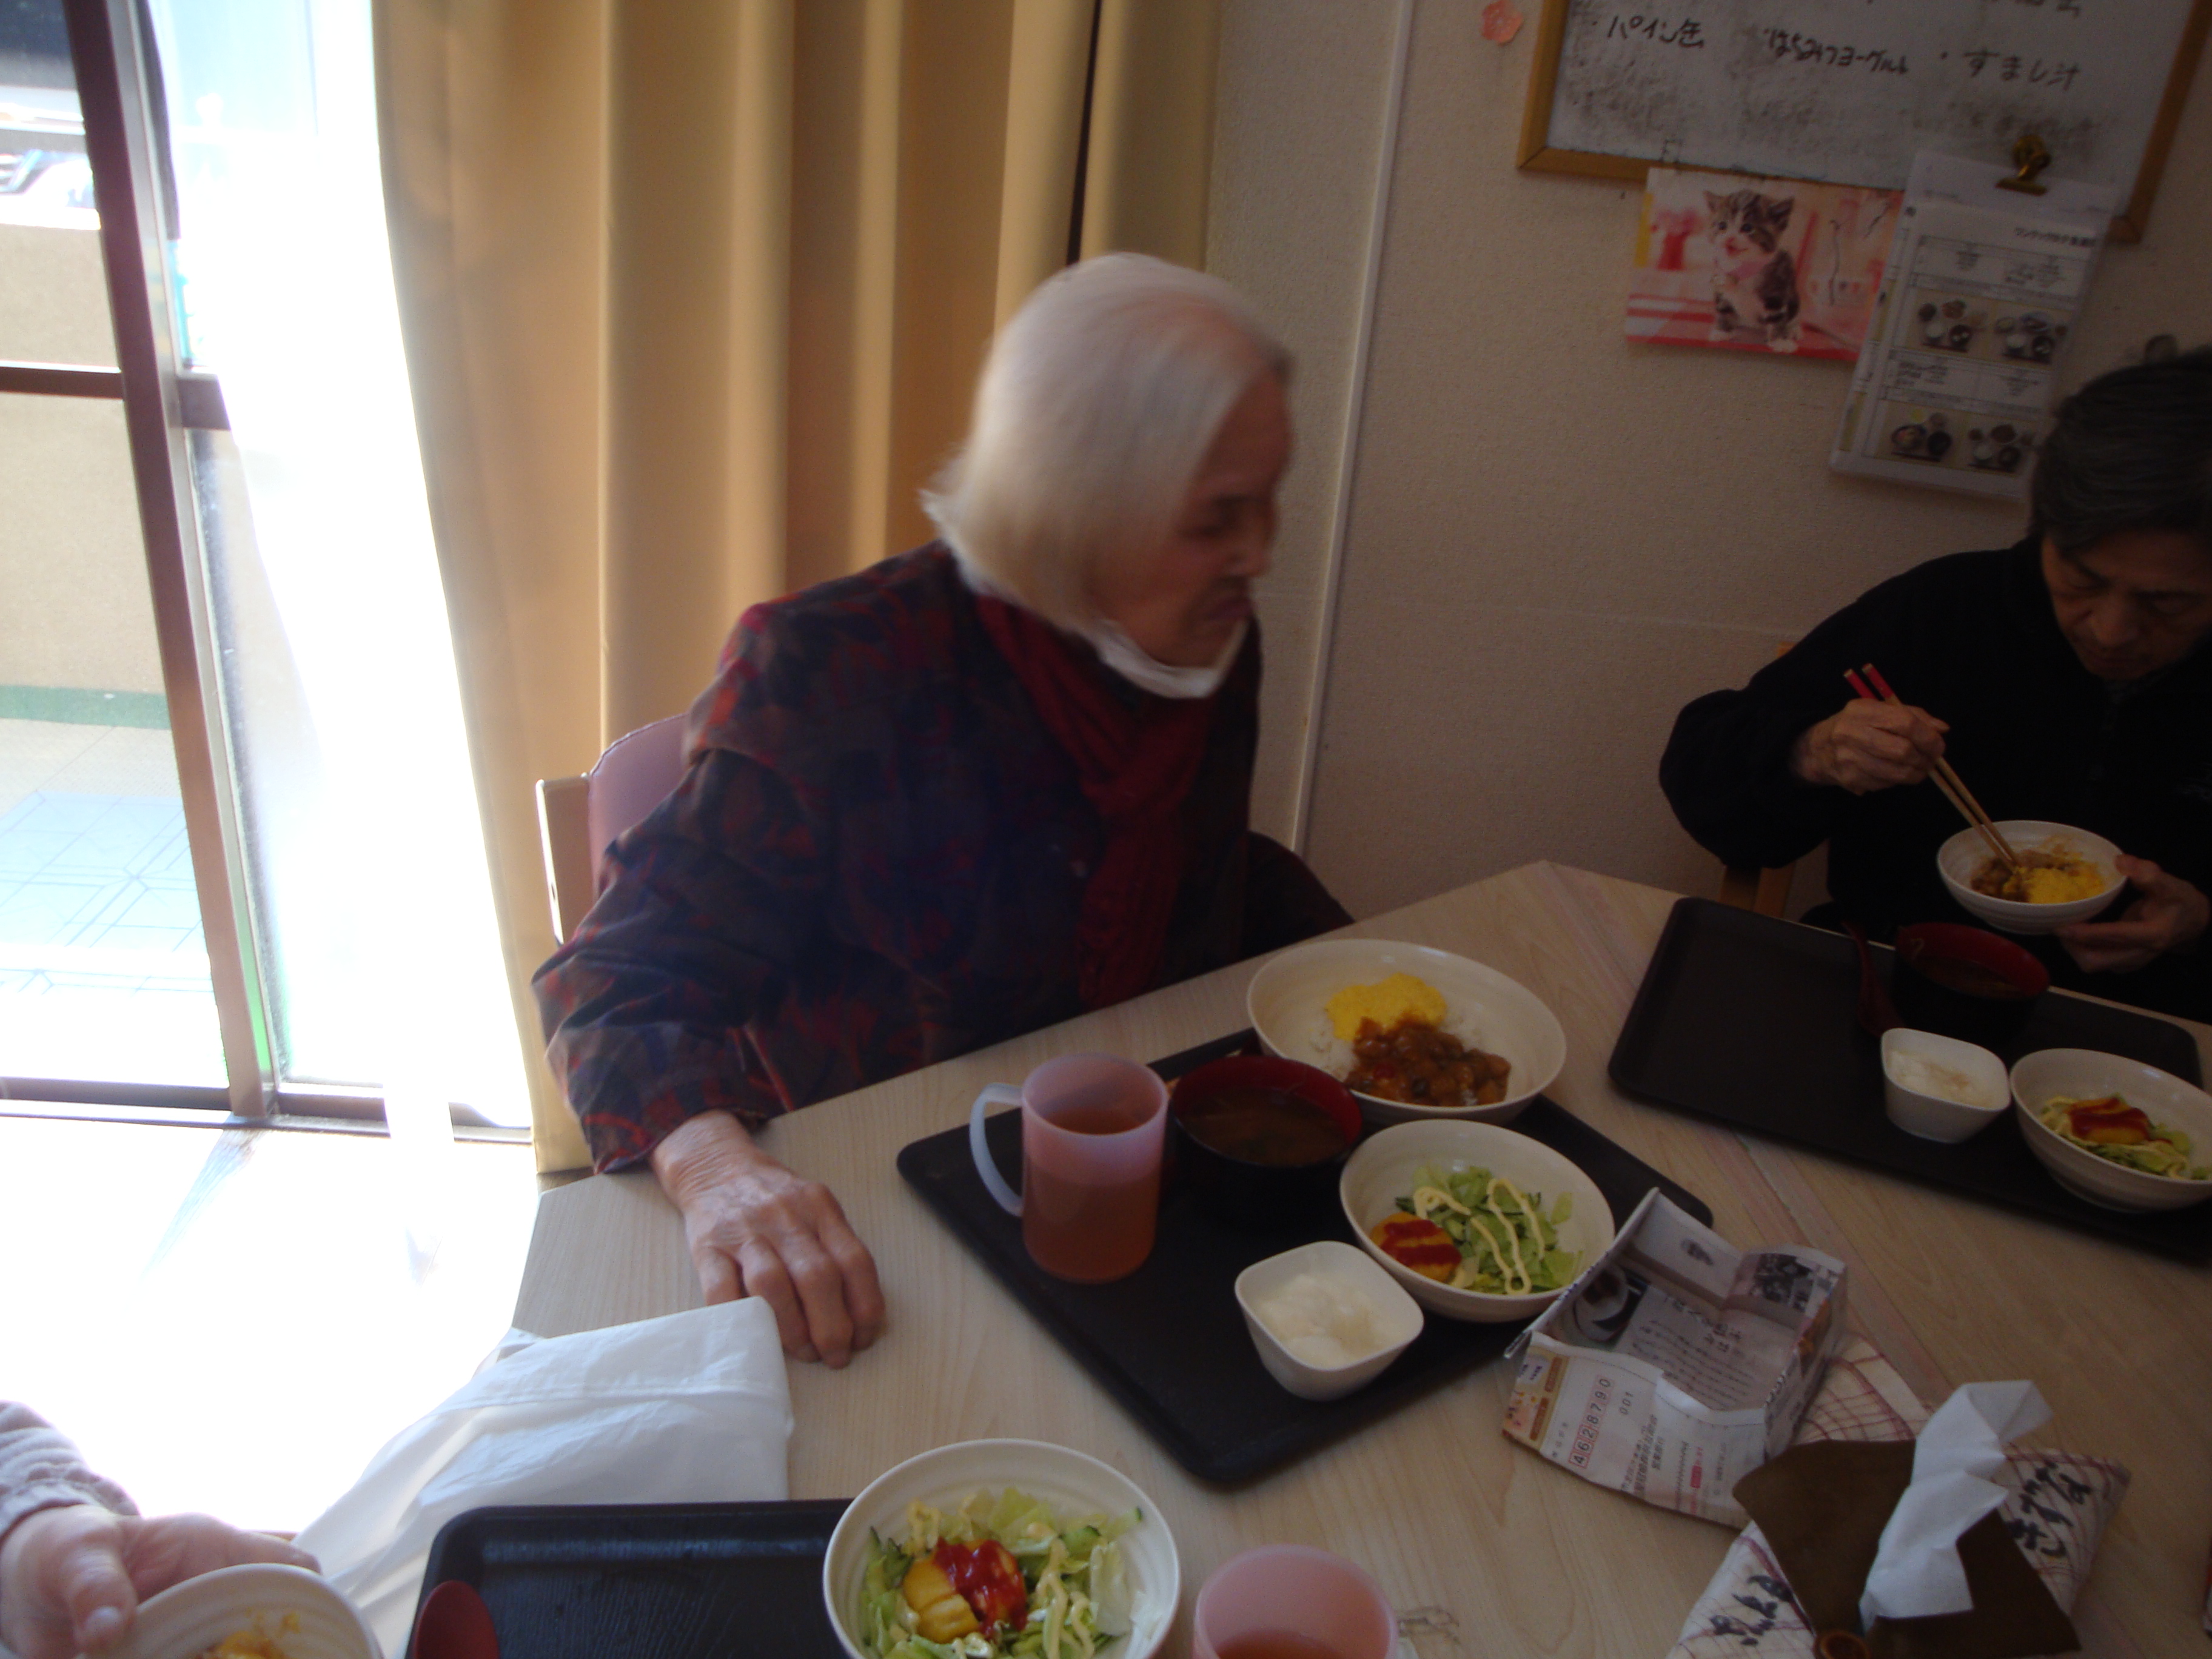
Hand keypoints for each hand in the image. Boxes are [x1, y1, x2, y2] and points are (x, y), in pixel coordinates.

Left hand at [0, 1504, 314, 1658]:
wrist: (33, 1580)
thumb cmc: (64, 1548)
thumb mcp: (75, 1554)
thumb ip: (93, 1585)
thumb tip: (107, 1632)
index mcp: (210, 1547)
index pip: (287, 1564)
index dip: (304, 1597)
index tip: (293, 1636)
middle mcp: (215, 1584)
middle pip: (276, 1613)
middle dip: (276, 1642)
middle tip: (256, 1655)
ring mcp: (197, 1622)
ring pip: (246, 1645)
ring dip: (244, 1654)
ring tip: (219, 1658)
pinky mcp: (176, 1651)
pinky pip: (212, 1657)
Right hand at [651, 1110, 886, 1366]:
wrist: (715, 1166)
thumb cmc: (773, 1197)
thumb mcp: (813, 1206)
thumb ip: (833, 1246)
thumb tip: (856, 1311)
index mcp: (819, 1206)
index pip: (854, 1260)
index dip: (865, 1305)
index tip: (865, 1337)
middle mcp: (784, 1216)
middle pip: (817, 1277)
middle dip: (832, 1326)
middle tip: (836, 1356)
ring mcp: (743, 1231)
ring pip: (773, 1285)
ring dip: (792, 1329)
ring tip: (805, 1353)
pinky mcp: (707, 1247)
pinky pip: (721, 1291)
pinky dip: (740, 1321)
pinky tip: (755, 1339)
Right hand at [1790, 700, 1948, 793]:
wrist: (1817, 748)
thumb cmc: (1856, 725)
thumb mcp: (1880, 711)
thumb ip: (1912, 715)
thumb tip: (1942, 729)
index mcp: (1862, 711)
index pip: (1904, 723)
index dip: (1928, 737)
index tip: (1938, 745)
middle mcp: (1851, 733)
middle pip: (1902, 750)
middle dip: (1924, 758)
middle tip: (1930, 760)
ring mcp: (1849, 759)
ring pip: (1897, 772)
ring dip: (1916, 773)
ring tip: (1919, 769)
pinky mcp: (1850, 779)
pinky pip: (1886, 784)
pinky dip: (1897, 781)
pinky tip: (1895, 773)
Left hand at [2056, 856, 2209, 974]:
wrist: (2191, 921)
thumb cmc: (2178, 900)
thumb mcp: (2169, 884)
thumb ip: (2148, 873)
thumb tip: (2121, 862)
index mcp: (2152, 935)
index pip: (2114, 937)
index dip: (2086, 933)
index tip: (2061, 927)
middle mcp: (2141, 953)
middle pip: (2098, 961)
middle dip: (2073, 946)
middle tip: (2058, 926)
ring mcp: (2133, 961)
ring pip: (2096, 965)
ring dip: (2075, 949)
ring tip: (2065, 927)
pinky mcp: (2125, 962)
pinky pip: (2099, 961)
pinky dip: (2084, 950)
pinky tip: (2078, 932)